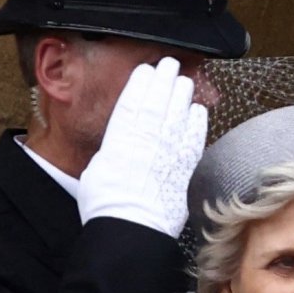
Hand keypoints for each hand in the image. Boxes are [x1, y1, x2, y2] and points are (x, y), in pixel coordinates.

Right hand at [76, 56, 207, 238]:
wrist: (131, 227)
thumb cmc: (107, 206)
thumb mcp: (96, 171)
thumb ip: (111, 153)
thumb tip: (116, 150)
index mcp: (119, 137)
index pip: (132, 100)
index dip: (140, 82)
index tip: (146, 70)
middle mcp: (145, 138)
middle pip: (158, 100)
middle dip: (164, 79)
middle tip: (169, 65)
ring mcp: (167, 150)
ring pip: (178, 112)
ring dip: (182, 93)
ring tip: (184, 81)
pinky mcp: (184, 166)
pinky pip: (194, 137)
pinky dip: (196, 121)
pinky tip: (197, 111)